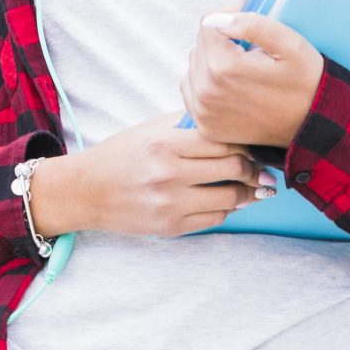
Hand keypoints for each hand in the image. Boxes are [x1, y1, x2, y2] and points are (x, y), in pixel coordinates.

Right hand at [27, 118, 269, 238]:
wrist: (86, 191)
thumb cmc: (121, 155)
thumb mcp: (151, 130)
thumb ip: (189, 124)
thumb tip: (231, 122)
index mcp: (165, 143)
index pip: (224, 139)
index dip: (247, 143)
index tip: (254, 146)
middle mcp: (168, 173)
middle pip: (234, 167)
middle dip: (255, 169)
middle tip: (263, 170)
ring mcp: (170, 203)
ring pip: (231, 197)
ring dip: (248, 192)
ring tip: (254, 188)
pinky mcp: (170, 227)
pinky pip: (215, 218)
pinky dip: (227, 209)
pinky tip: (228, 201)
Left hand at [181, 12, 324, 150]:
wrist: (312, 125)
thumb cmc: (305, 81)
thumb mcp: (291, 44)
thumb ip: (252, 24)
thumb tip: (215, 19)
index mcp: (223, 66)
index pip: (208, 24)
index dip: (231, 18)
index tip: (251, 31)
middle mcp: (206, 91)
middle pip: (200, 45)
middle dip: (222, 42)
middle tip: (251, 52)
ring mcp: (204, 112)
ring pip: (194, 67)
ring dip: (213, 62)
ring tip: (243, 69)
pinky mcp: (206, 126)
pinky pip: (192, 91)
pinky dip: (207, 84)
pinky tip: (231, 86)